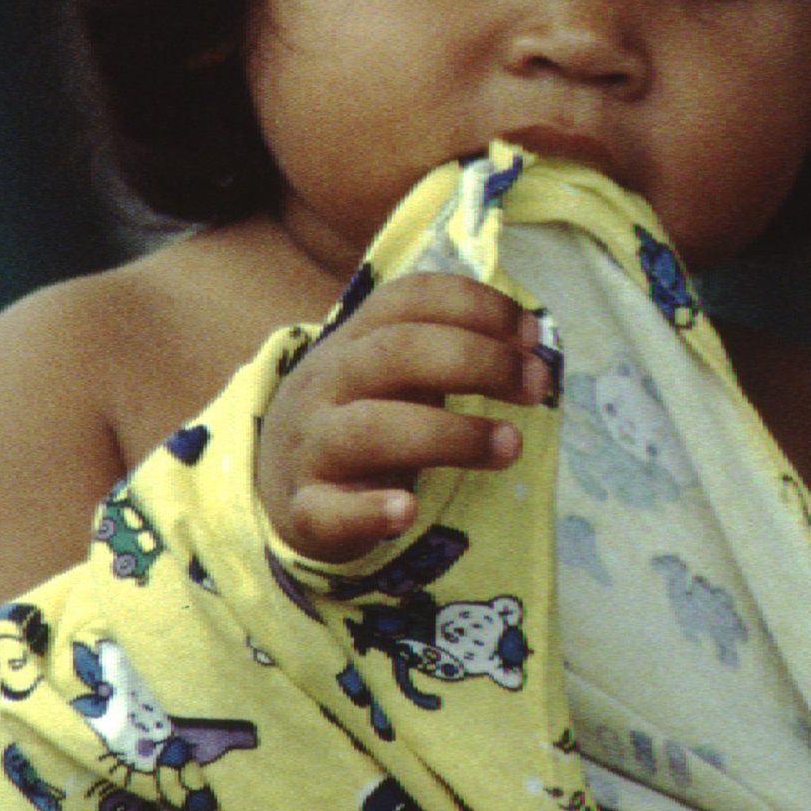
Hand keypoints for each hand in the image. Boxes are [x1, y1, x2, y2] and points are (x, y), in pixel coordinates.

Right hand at [257, 272, 549, 561]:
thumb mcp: (391, 372)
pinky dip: (370, 510)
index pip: (410, 298)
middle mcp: (329, 381)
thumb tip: (533, 350)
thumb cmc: (359, 416)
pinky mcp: (305, 509)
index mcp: (355, 339)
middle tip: (537, 387)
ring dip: (451, 434)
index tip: (531, 334)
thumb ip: (449, 353)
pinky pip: (328, 510)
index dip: (476, 305)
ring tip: (510, 446)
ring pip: (371, 429)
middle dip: (479, 362)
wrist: (274, 478)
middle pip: (398, 353)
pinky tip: (408, 511)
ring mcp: (312, 445)